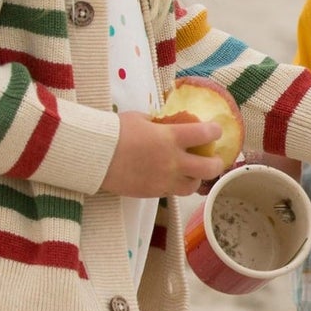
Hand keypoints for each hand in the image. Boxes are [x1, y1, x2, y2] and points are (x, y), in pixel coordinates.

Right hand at [101, 111, 225, 196]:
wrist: (94, 156)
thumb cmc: (115, 131)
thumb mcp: (141, 118)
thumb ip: (159, 123)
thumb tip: (168, 123)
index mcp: (171, 138)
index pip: (206, 134)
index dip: (215, 130)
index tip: (215, 129)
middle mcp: (172, 161)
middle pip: (209, 168)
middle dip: (217, 163)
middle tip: (214, 158)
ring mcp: (163, 180)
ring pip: (193, 186)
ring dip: (196, 178)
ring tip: (191, 171)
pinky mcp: (152, 192)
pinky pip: (171, 192)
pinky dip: (175, 185)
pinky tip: (169, 177)